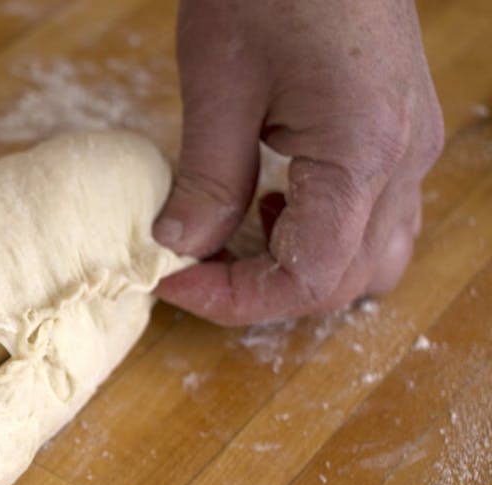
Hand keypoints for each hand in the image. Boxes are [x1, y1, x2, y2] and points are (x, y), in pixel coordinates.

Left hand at [154, 0, 443, 325]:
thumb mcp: (219, 85)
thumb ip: (207, 180)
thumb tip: (178, 249)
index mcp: (363, 153)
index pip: (309, 277)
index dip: (235, 299)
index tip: (173, 282)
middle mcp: (404, 159)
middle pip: (347, 280)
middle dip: (264, 291)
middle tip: (193, 270)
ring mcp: (412, 144)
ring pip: (372, 255)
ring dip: (300, 267)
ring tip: (233, 238)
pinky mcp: (400, 129)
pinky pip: (374, 214)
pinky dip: (321, 231)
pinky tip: (269, 198)